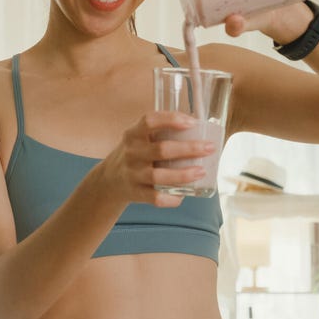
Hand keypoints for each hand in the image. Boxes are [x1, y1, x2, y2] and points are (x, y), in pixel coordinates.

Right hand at [95, 111, 214, 207]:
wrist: (109, 180)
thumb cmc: (135, 154)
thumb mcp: (139, 138)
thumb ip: (161, 131)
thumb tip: (200, 127)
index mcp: (133, 134)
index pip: (150, 121)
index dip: (171, 119)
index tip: (192, 122)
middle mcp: (132, 153)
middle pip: (162, 150)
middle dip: (189, 149)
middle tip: (209, 148)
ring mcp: (133, 174)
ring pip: (159, 176)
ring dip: (183, 174)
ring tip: (201, 171)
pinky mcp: (135, 193)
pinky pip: (155, 198)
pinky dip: (171, 198)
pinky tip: (183, 195)